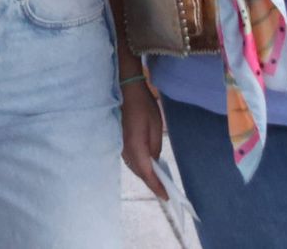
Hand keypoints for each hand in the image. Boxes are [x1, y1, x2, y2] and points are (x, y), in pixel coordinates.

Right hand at [120, 77, 168, 198]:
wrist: (125, 90)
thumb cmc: (143, 106)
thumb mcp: (156, 126)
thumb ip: (155, 147)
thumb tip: (155, 161)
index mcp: (136, 146)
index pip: (146, 173)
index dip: (156, 186)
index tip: (166, 197)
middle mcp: (125, 150)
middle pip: (139, 172)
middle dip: (151, 183)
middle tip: (165, 192)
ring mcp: (120, 146)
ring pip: (134, 167)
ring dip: (145, 175)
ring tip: (159, 181)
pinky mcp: (120, 141)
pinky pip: (130, 160)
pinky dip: (139, 166)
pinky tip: (148, 166)